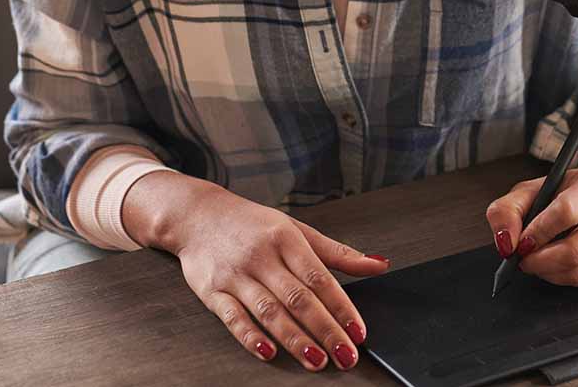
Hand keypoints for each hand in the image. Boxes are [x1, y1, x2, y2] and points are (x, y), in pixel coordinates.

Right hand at [173, 187, 390, 370]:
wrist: (199, 215)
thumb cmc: (253, 224)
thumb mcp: (296, 229)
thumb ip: (337, 252)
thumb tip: (379, 264)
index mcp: (286, 238)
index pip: (320, 276)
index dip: (341, 306)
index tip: (358, 331)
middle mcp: (262, 256)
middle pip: (298, 298)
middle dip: (325, 330)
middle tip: (346, 356)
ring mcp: (236, 275)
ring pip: (270, 311)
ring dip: (295, 339)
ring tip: (317, 361)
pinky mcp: (212, 292)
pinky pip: (233, 318)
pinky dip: (250, 337)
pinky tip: (269, 352)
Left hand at [486, 166, 577, 285]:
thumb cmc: (569, 190)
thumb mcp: (535, 188)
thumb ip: (508, 209)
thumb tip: (505, 244)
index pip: (566, 212)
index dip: (539, 232)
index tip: (521, 243)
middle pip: (575, 250)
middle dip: (540, 261)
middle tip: (523, 260)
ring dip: (550, 273)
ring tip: (537, 261)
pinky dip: (564, 277)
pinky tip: (557, 263)